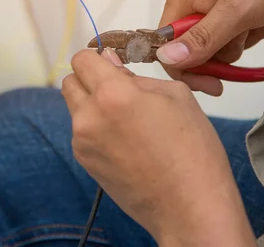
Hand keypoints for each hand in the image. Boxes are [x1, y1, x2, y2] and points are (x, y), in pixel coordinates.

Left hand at [62, 48, 254, 245]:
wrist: (189, 205)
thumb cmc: (193, 148)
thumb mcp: (176, 95)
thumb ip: (136, 76)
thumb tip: (110, 65)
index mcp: (112, 93)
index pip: (82, 58)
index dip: (97, 57)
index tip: (112, 65)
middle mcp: (89, 116)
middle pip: (70, 81)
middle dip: (90, 79)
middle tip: (119, 90)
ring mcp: (82, 142)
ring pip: (75, 108)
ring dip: (92, 105)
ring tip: (126, 120)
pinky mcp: (84, 162)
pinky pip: (82, 133)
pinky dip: (96, 129)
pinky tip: (124, 142)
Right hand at [157, 0, 263, 95]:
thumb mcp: (237, 10)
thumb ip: (202, 40)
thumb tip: (164, 60)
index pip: (166, 44)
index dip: (186, 68)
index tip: (215, 84)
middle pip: (194, 48)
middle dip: (224, 50)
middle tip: (248, 34)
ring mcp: (217, 2)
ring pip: (219, 45)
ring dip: (245, 40)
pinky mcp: (238, 6)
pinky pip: (237, 35)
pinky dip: (256, 31)